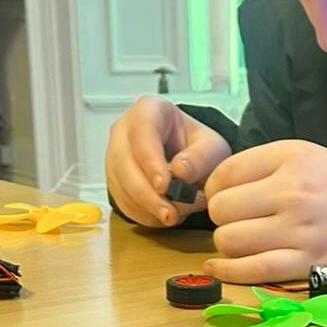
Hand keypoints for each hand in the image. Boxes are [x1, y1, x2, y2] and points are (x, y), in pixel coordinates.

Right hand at [104, 96, 231, 226]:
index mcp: (149, 110)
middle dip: (147, 194)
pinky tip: (164, 215)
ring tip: (176, 215)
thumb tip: (180, 171)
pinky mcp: (115, 181)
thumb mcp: (212, 147)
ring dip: (147, 207)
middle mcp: (124, 130)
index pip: (142, 132)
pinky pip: (123, 202)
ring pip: (121, 186)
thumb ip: (201, 157)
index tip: (165, 186)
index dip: (150, 161)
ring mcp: (115, 156)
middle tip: (170, 214)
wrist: (190, 159)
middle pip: (124, 163)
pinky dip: (144, 214)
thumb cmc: (198, 148)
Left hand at [202, 140, 326, 282]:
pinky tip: (220, 268)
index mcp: (291, 157)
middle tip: (237, 221)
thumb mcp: (312, 156)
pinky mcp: (307, 263)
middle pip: (221, 209)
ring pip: (231, 240)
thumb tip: (219, 187)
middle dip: (222, 218)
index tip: (223, 197)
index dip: (214, 189)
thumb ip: (267, 166)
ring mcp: (299, 230)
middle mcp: (292, 191)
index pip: (225, 173)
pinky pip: (253, 269)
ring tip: (241, 242)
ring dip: (228, 245)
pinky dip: (229, 271)